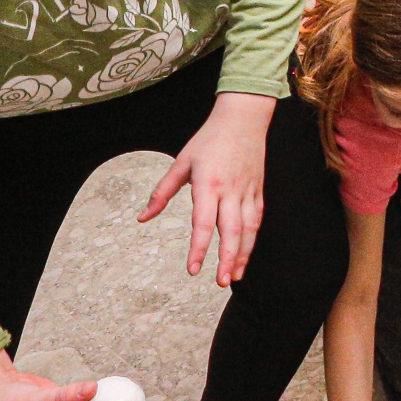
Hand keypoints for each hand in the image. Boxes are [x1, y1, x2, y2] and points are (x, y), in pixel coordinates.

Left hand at [139, 91, 273, 285]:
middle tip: (221, 283)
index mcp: (208, 184)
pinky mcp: (258, 189)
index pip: (203, 223)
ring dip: (242, 254)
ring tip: (234, 276)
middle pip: (231, 231)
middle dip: (227, 259)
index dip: (198, 248)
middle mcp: (230, 190)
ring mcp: (248, 190)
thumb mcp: (181, 162)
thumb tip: (143, 218)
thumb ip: (162, 192)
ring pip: (248, 229)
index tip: (193, 269)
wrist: (244, 117)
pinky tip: (245, 253)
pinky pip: (257, 219)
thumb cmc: (209, 139)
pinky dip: (252, 239)